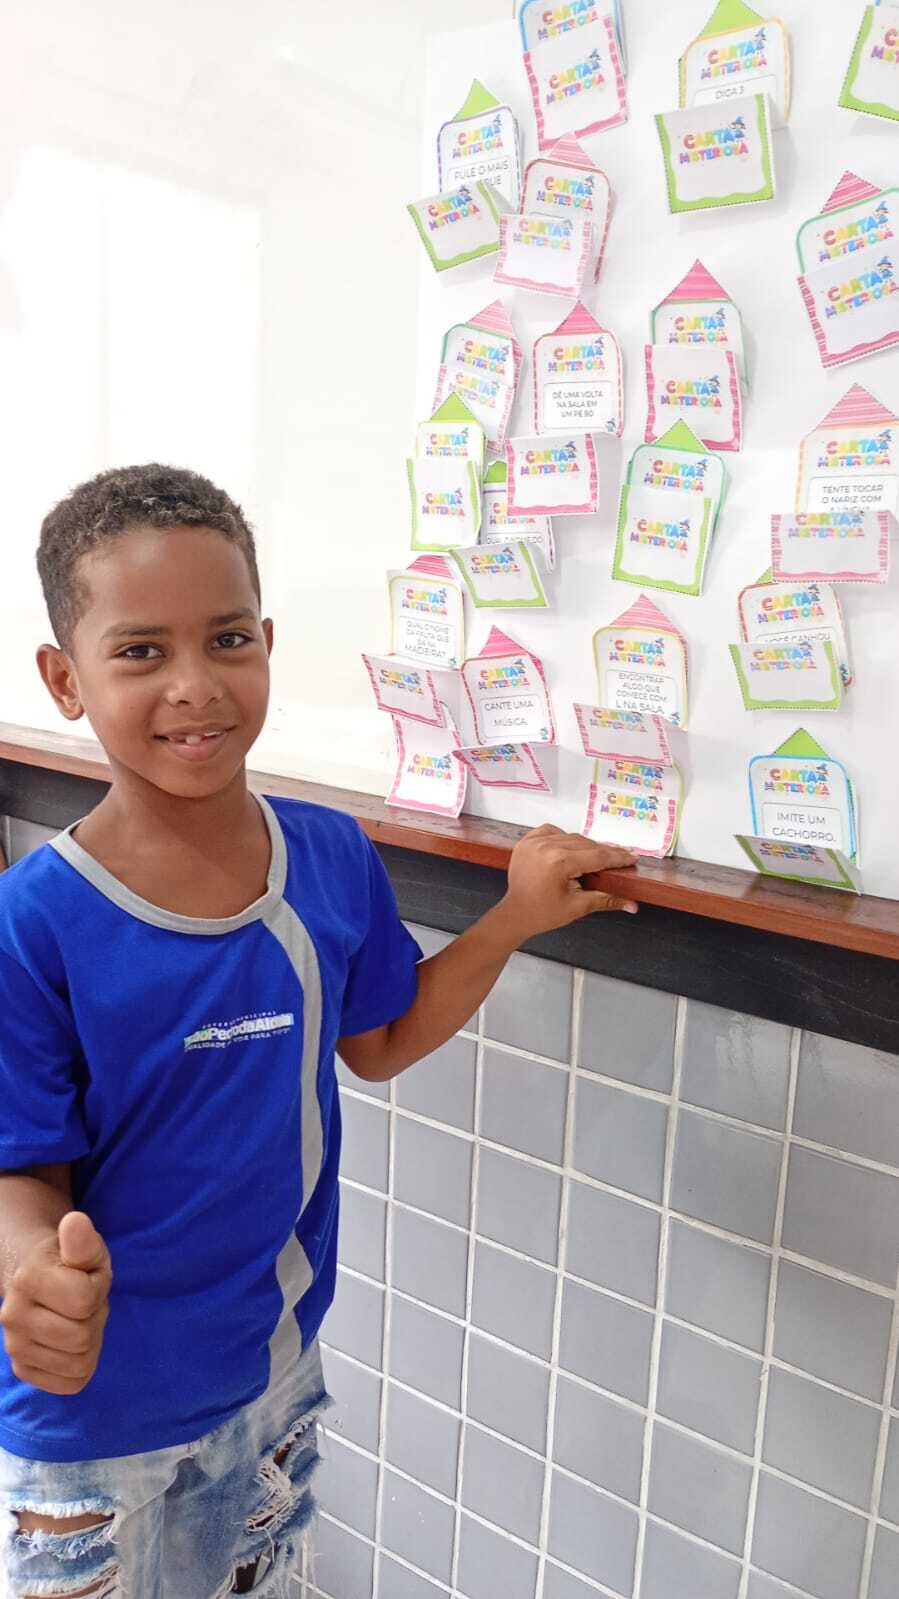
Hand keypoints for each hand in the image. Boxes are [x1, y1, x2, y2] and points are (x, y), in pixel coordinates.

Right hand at [0, 1212, 111, 1394]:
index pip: (84, 1301)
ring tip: (78, 1319)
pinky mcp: (23, 1369)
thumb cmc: (69, 1262)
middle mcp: (13, 1315)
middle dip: (94, 1317)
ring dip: (90, 1341)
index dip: (97, 1288)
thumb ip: (83, 1240)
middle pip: (81, 1337)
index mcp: (27, 1279)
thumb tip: (75, 1221)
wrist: (39, 1279)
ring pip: (78, 1362)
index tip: (88, 1278)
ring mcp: (15, 1346)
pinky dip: (81, 1365)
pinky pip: (70, 1383)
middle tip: (85, 1302)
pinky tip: (71, 1342)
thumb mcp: (85, 1247)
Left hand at [498, 825, 638, 943]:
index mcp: (559, 862)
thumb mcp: (578, 907)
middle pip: (586, 844)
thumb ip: (607, 900)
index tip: (632, 858)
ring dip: (584, 846)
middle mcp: (546, 847)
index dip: (618, 857)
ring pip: (571, 837)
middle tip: (619, 860)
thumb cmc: (543, 913)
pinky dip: (563, 837)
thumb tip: (632, 905)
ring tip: (594, 859)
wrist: (515, 914)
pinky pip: (552, 831)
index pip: (597, 856)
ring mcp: (534, 842)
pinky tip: (569, 849)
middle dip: (604, 853)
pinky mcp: (527, 841)